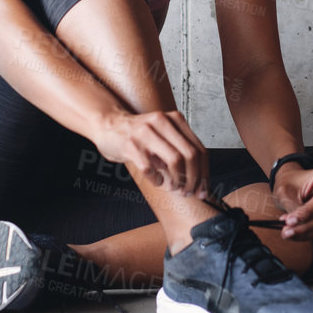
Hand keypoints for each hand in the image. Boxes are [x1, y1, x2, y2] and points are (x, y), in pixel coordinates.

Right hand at [92, 110, 208, 197]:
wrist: (108, 125)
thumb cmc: (139, 135)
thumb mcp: (164, 135)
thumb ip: (181, 151)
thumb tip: (200, 183)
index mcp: (175, 119)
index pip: (199, 149)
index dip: (204, 173)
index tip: (203, 190)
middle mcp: (162, 122)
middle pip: (190, 155)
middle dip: (193, 179)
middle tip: (189, 192)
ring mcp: (146, 133)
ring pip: (175, 161)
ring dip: (177, 181)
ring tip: (173, 188)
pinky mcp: (131, 145)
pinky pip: (150, 169)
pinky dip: (156, 180)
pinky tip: (156, 180)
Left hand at [271, 163, 312, 240]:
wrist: (294, 183)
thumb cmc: (290, 182)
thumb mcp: (286, 191)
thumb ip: (293, 208)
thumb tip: (294, 227)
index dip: (307, 212)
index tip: (290, 221)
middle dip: (306, 226)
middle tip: (287, 232)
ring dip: (308, 232)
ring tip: (289, 233)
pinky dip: (311, 233)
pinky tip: (297, 233)